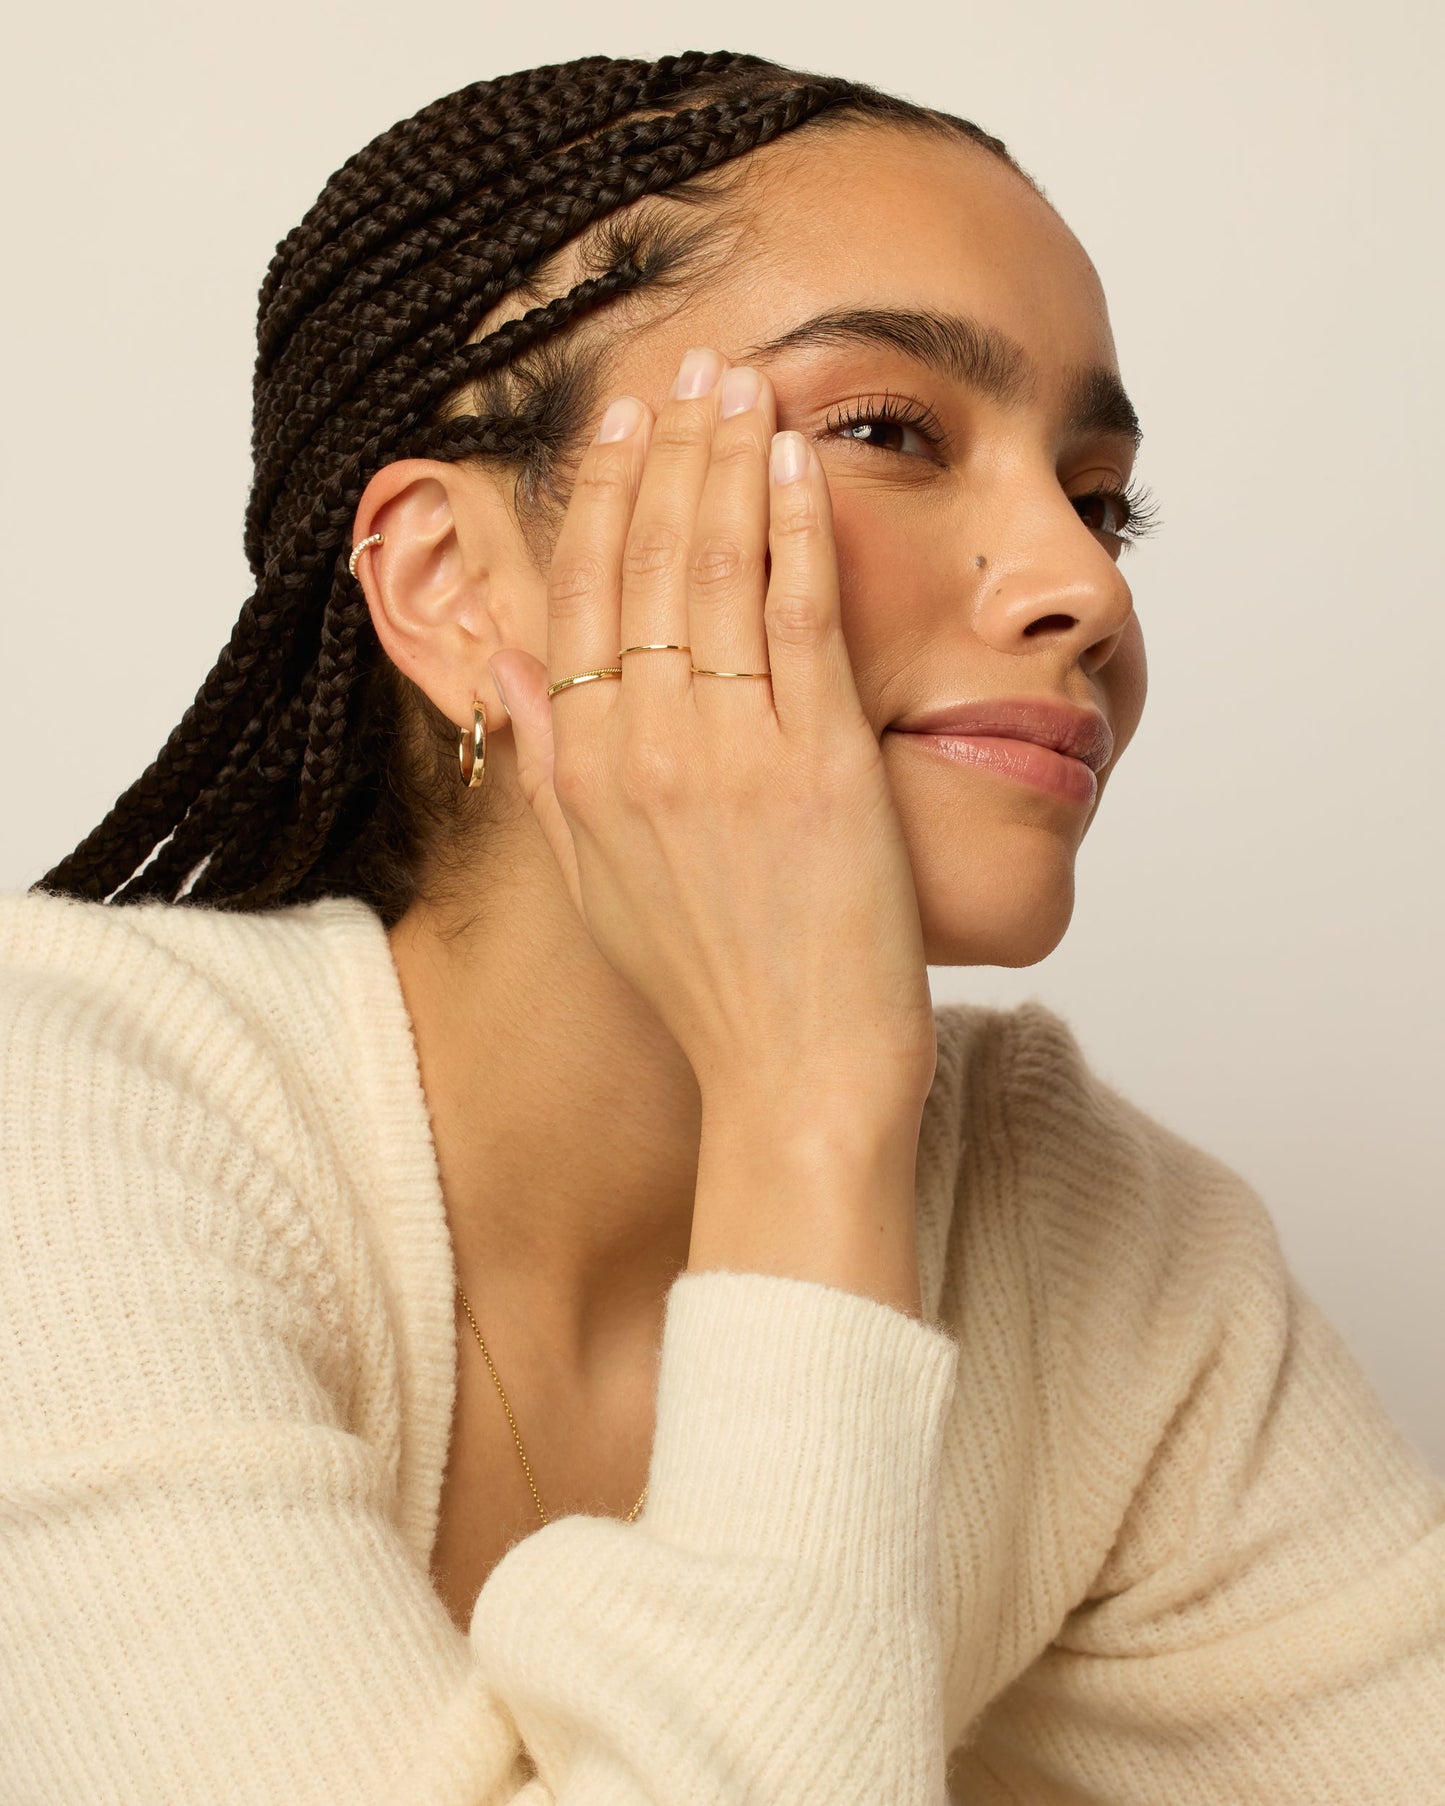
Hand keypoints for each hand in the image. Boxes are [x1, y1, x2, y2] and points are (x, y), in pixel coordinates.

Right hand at [490, 346, 936, 1116]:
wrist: (795, 1075)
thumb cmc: (705, 987)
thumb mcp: (593, 883)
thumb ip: (548, 770)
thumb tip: (505, 668)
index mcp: (584, 772)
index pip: (579, 596)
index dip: (602, 497)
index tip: (622, 425)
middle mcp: (642, 748)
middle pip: (643, 562)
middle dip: (666, 449)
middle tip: (688, 366)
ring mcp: (729, 752)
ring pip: (716, 569)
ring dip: (729, 460)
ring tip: (744, 382)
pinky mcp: (819, 762)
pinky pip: (800, 616)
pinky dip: (798, 527)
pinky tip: (800, 459)